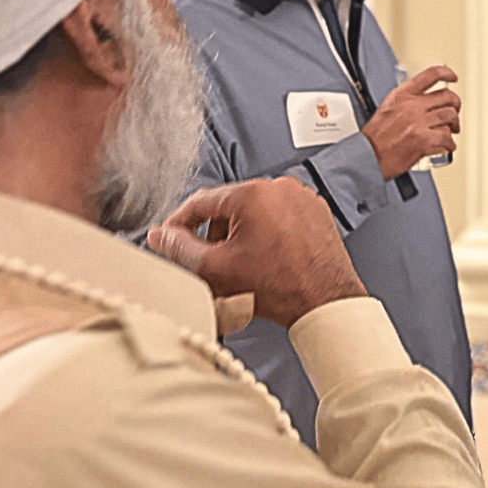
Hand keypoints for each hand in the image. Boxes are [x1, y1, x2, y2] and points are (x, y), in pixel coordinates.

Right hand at [147, 178, 367, 327]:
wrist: (325, 300)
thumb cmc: (280, 286)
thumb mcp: (215, 268)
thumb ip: (180, 248)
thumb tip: (162, 236)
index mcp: (253, 193)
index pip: (200, 202)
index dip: (178, 223)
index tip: (171, 238)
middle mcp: (280, 187)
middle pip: (228, 206)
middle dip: (214, 234)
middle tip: (211, 262)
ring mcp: (301, 198)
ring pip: (254, 211)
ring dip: (240, 235)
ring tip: (242, 265)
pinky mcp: (315, 211)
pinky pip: (279, 216)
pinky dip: (266, 234)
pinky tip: (266, 260)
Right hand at [362, 64, 461, 178]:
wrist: (366, 156)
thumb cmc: (375, 138)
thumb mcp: (387, 109)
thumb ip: (406, 103)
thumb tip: (425, 105)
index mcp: (402, 95)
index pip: (430, 75)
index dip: (446, 73)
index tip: (453, 77)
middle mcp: (411, 106)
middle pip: (447, 97)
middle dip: (455, 105)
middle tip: (454, 113)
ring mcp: (418, 122)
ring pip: (450, 116)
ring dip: (454, 125)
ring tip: (451, 131)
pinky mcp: (423, 140)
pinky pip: (446, 138)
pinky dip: (450, 144)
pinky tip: (446, 146)